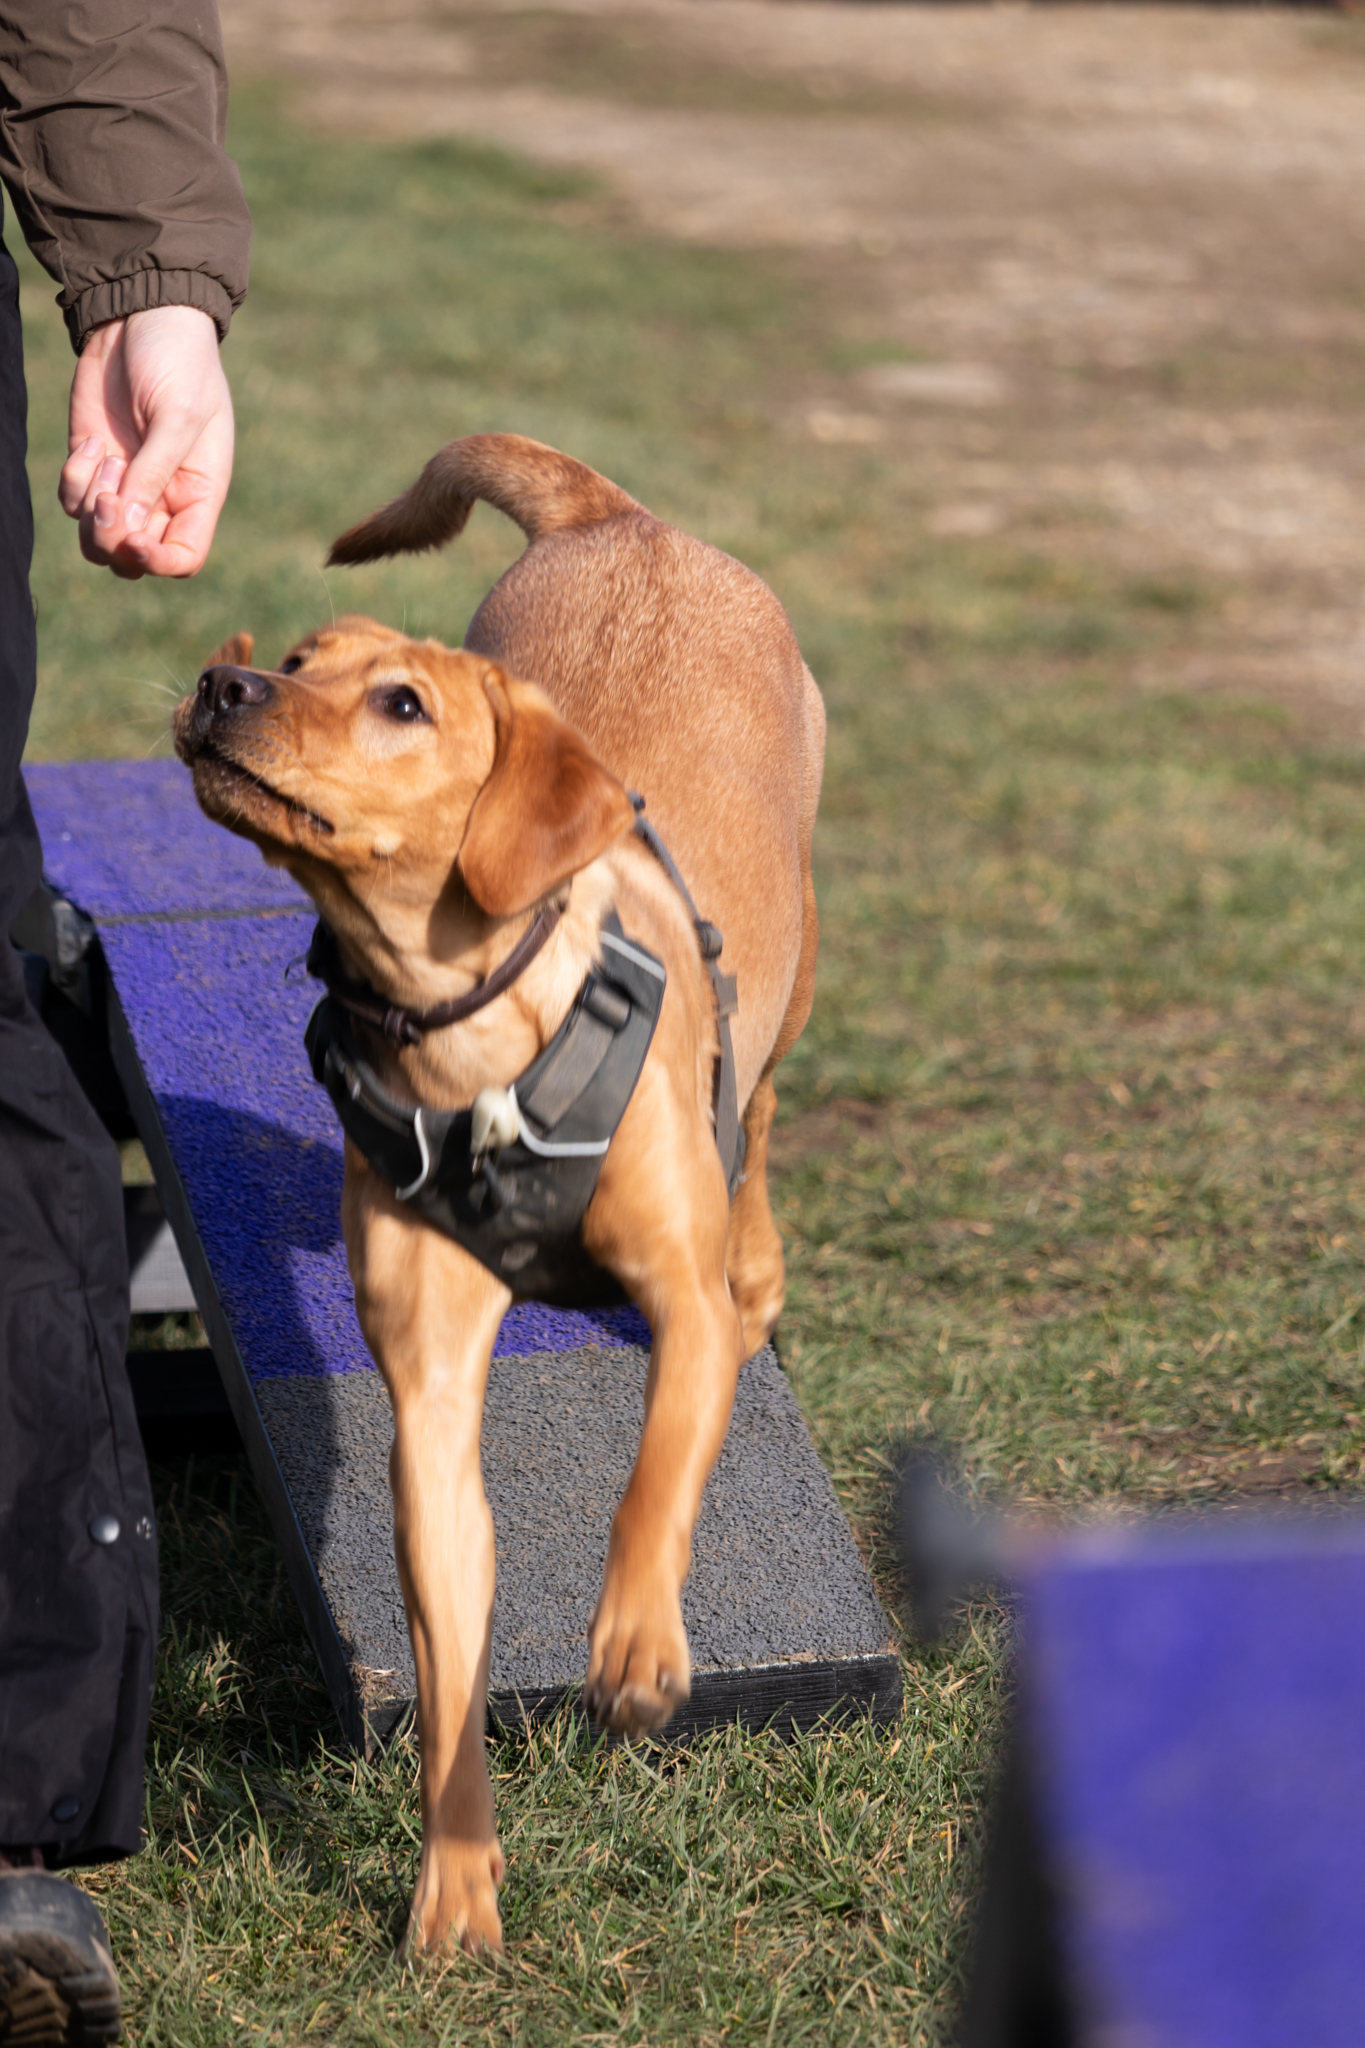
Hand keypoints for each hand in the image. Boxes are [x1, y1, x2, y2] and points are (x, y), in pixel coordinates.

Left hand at [59, 306, 234, 578]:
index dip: (159, 562)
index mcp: (198, 494)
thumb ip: (155, 474)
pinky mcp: (90, 463)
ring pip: (97, 539)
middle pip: (133, 558)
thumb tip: (127, 529)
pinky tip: (90, 442)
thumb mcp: (179, 416)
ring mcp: (123, 483)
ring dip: (90, 511)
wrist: (141, 313)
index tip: (136, 540)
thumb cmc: (180, 362)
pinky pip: (72, 500)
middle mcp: (161, 498)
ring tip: (103, 458)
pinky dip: (74, 480)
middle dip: (113, 539)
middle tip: (107, 499)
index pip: (183, 557)